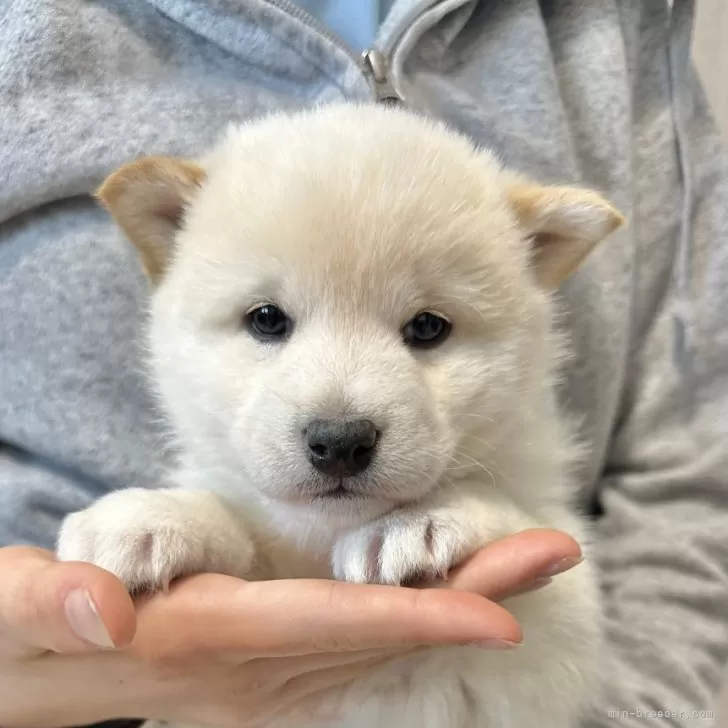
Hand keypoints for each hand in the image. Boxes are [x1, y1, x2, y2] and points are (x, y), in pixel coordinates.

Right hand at [0, 529, 581, 727]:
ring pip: (381, 633)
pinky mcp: (263, 654)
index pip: (328, 631)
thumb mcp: (19, 618)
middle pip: (383, 633)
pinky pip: (355, 637)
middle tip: (553, 552)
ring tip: (526, 555)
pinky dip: (415, 612)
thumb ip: (51, 608)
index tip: (501, 616)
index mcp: (209, 644)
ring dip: (456, 597)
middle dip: (470, 599)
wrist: (28, 676)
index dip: (414, 624)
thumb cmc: (26, 639)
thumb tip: (103, 609)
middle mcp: (254, 665)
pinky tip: (453, 583)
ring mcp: (265, 666)